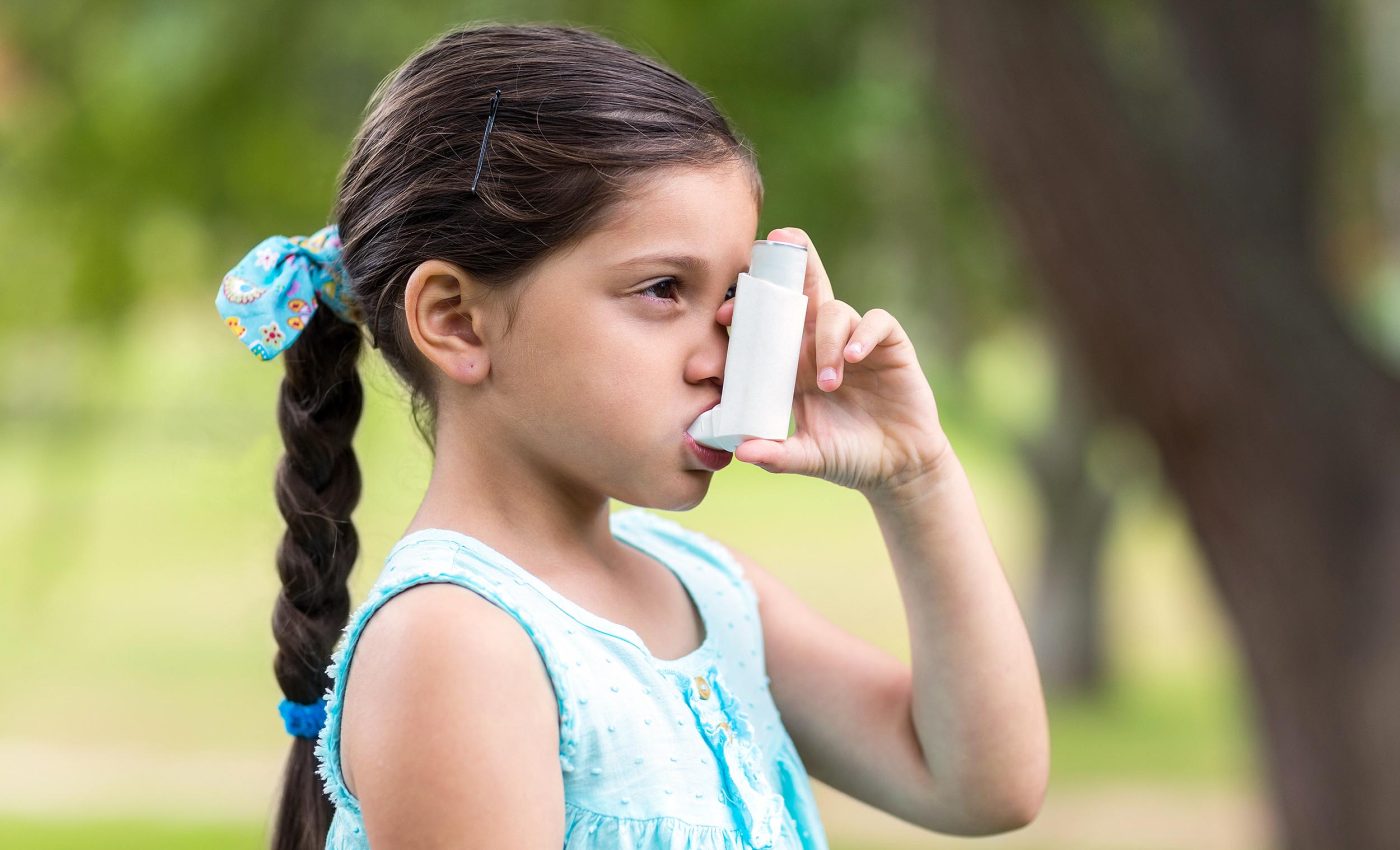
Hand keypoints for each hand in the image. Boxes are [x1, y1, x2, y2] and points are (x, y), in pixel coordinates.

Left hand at [715, 227, 952, 496]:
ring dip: (826, 340)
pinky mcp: (889, 344)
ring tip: (828, 382)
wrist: (896, 468)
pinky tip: (854, 357)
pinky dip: (863, 333)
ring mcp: (855, 340)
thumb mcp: (806, 457)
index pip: (766, 322)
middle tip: (777, 245)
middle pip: (804, 287)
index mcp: (793, 362)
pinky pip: (875, 321)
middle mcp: (820, 342)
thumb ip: (776, 455)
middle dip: (791, 260)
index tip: (723, 319)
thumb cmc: (847, 457)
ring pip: (834, 310)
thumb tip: (741, 451)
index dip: (746, 310)